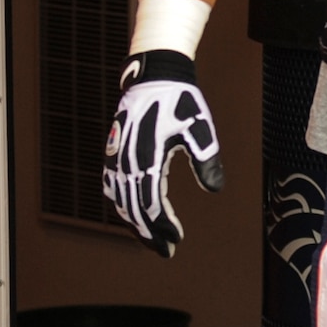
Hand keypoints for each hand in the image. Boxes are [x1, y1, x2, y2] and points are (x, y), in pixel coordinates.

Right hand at [103, 50, 223, 254]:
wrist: (154, 76)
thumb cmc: (180, 100)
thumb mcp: (200, 127)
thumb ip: (207, 159)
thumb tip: (214, 189)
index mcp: (146, 157)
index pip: (150, 204)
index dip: (161, 226)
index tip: (176, 240)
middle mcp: (126, 160)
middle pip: (132, 208)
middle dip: (148, 233)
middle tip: (165, 250)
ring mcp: (116, 155)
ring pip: (119, 199)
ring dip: (133, 222)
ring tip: (150, 237)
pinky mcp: (114, 150)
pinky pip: (112, 185)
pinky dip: (121, 204)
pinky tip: (131, 212)